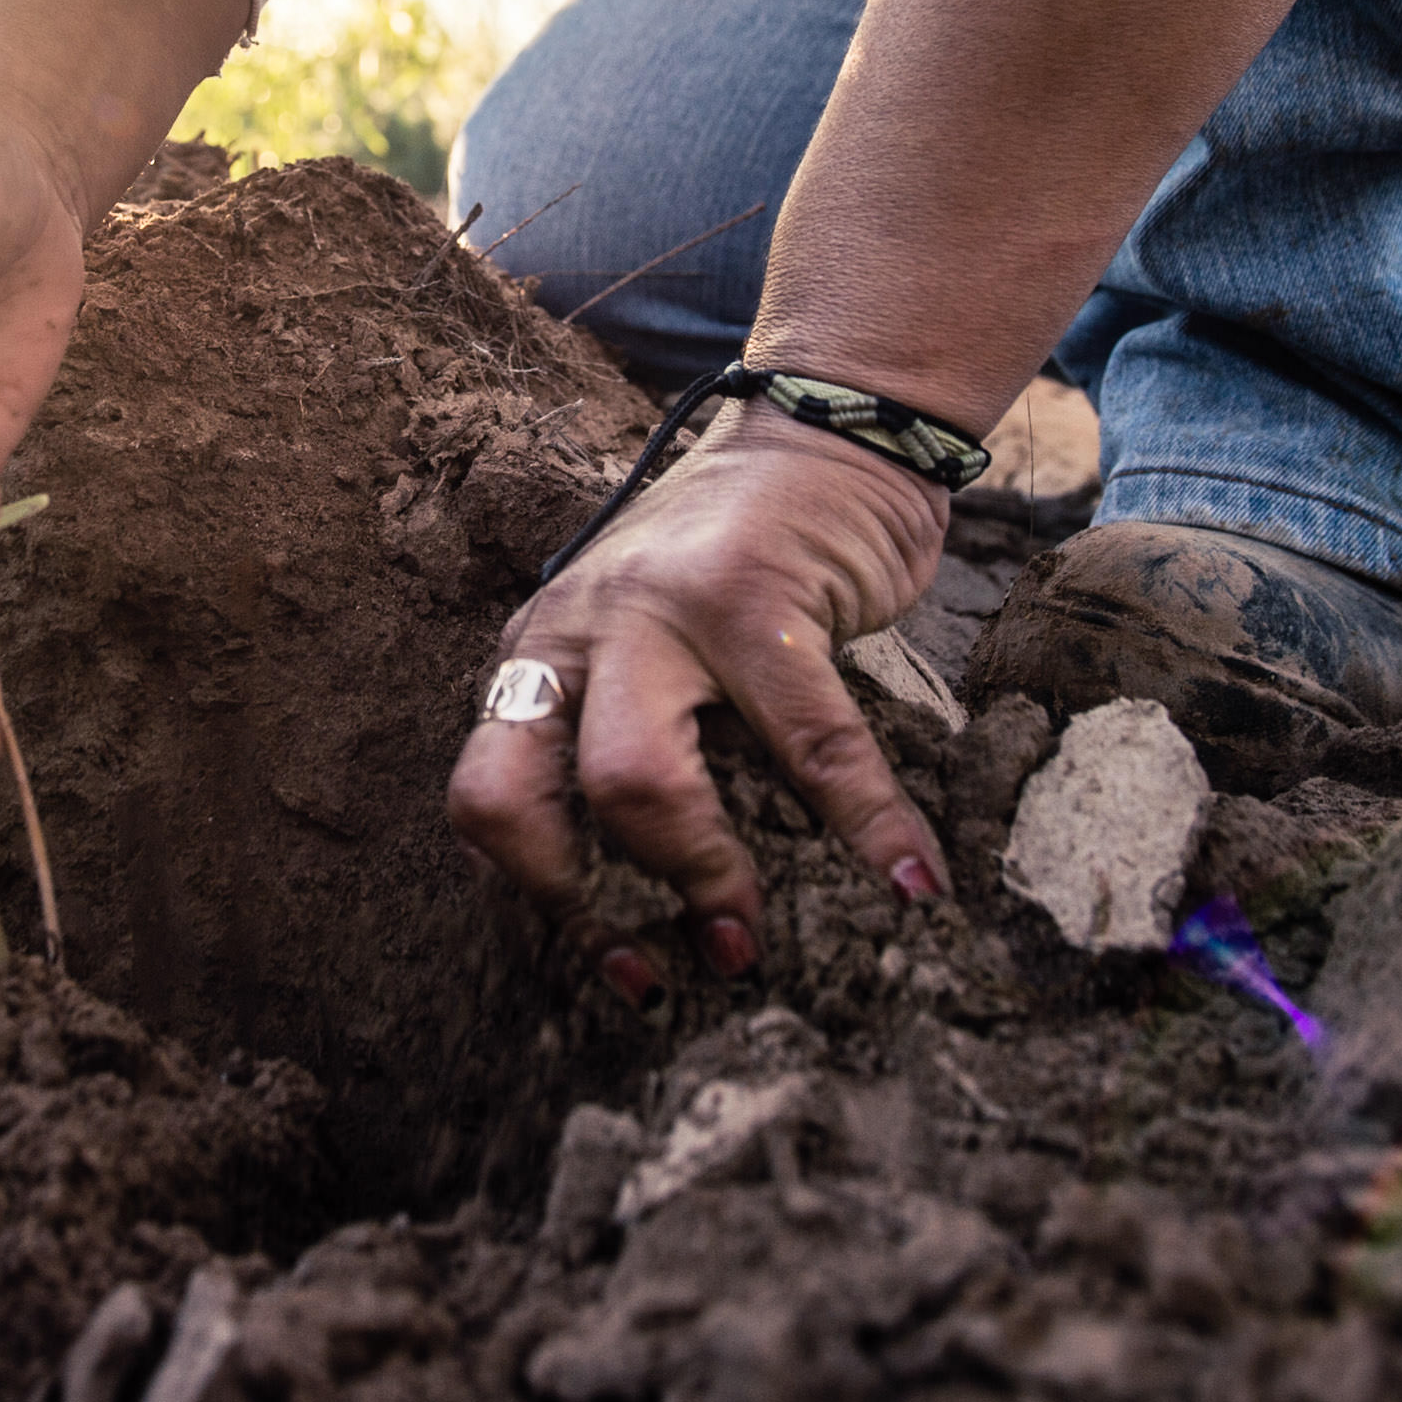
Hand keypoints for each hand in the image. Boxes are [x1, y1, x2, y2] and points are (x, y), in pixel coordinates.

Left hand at [444, 407, 955, 996]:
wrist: (826, 432)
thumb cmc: (744, 568)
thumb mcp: (649, 647)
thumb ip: (629, 735)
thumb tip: (655, 904)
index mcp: (541, 655)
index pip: (487, 799)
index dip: (540, 906)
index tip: (621, 969)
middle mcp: (575, 632)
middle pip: (511, 796)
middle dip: (579, 905)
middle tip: (667, 962)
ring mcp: (656, 611)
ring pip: (630, 780)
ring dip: (696, 879)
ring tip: (747, 938)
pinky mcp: (754, 596)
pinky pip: (812, 745)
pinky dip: (869, 826)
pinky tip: (914, 880)